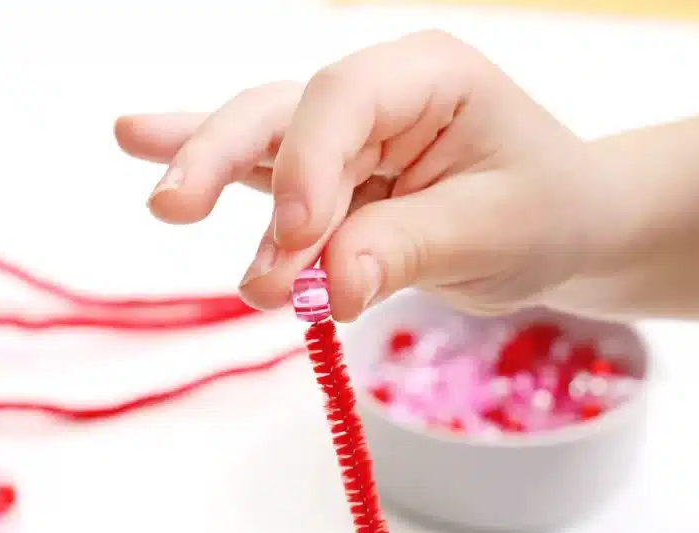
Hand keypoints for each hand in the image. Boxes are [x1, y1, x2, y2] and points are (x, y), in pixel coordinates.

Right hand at [115, 30, 626, 320]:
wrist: (560, 228)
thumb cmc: (543, 212)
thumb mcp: (493, 231)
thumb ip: (406, 251)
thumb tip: (326, 288)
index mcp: (426, 77)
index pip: (343, 101)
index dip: (307, 166)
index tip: (297, 241)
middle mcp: (374, 97)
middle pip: (280, 110)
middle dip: (223, 156)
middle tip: (173, 207)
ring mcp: (342, 139)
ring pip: (258, 143)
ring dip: (210, 177)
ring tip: (167, 205)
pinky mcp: (326, 184)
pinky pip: (262, 178)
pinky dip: (214, 174)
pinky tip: (137, 141)